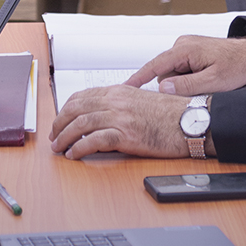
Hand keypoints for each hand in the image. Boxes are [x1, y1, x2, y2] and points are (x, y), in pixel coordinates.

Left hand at [50, 84, 192, 159]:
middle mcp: (116, 101)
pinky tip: (74, 154)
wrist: (191, 122)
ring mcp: (121, 117)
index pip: (82, 96)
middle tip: (54, 136)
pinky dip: (79, 148)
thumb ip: (121, 104)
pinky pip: (94, 141)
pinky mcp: (126, 135)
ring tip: (58, 148)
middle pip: (76, 109)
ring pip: (80, 124)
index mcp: (119, 91)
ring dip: (64, 137)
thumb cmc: (172, 114)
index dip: (65, 109)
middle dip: (59, 123)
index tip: (60, 121)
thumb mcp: (142, 101)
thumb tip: (103, 116)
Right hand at [126, 34, 245, 95]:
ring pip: (174, 74)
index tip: (124, 88)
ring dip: (186, 84)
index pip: (154, 65)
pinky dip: (191, 79)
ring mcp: (187, 48)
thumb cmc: (238, 65)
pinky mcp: (192, 54)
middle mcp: (183, 45)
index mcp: (185, 49)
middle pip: (165, 74)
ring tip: (208, 83)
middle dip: (177, 87)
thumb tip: (163, 88)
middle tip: (201, 90)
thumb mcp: (214, 81)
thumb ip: (187, 86)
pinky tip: (207, 80)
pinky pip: (182, 71)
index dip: (138, 78)